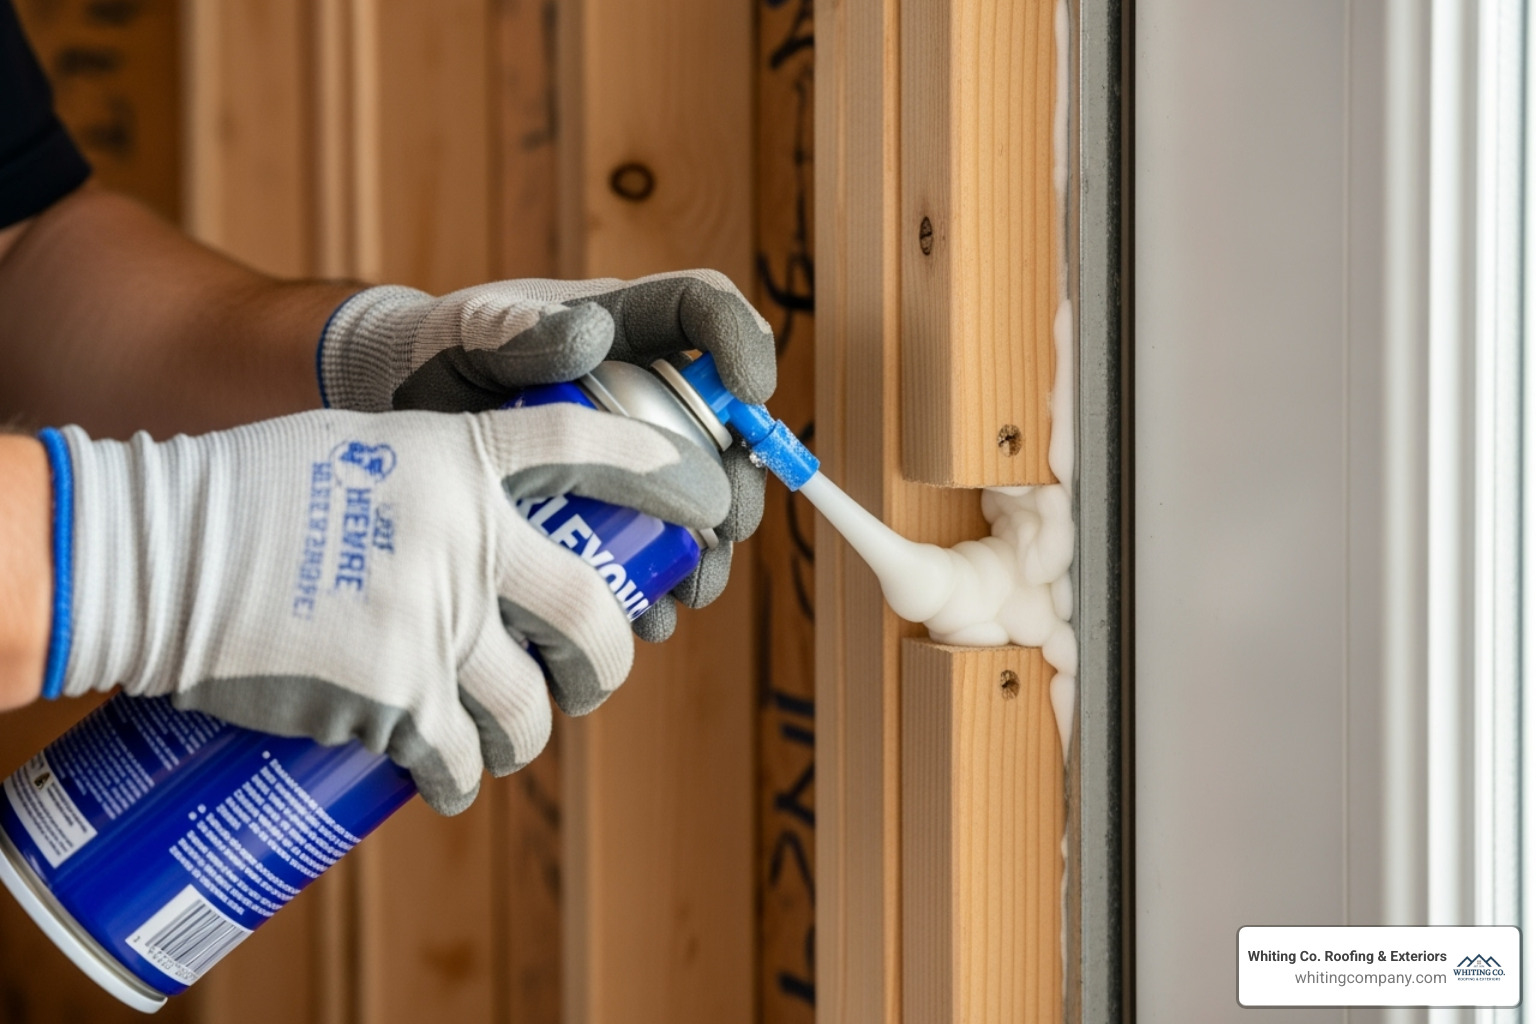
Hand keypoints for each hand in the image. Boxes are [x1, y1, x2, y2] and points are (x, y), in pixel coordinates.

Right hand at [42, 405, 728, 813]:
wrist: (156, 554)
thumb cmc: (241, 494)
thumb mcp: (356, 452)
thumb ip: (430, 485)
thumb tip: (481, 539)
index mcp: (458, 462)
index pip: (585, 447)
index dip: (656, 469)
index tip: (698, 500)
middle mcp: (465, 538)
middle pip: (589, 611)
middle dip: (609, 657)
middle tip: (597, 673)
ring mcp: (435, 620)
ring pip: (533, 702)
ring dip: (536, 732)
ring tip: (521, 738)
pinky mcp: (396, 697)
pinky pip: (462, 756)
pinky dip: (466, 778)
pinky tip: (458, 782)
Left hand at [317, 270, 776, 639]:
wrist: (397, 419)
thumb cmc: (435, 358)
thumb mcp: (465, 336)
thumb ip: (516, 328)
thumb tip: (592, 333)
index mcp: (626, 325)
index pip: (707, 310)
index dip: (745, 342)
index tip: (751, 393)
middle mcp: (647, 388)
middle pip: (728, 428)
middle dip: (738, 483)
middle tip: (723, 528)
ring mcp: (636, 453)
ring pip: (706, 498)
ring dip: (710, 551)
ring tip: (687, 593)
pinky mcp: (615, 507)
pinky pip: (659, 547)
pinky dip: (662, 585)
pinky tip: (648, 618)